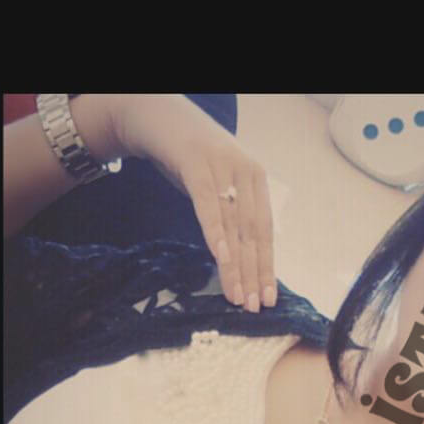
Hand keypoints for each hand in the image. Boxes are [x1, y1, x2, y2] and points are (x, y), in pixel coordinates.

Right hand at [112, 94, 276, 309]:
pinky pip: (207, 203)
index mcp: (256, 180)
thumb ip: (230, 215)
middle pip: (252, 233)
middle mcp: (245, 173)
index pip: (265, 232)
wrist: (156, 116)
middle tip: (253, 306)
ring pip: (232, 225)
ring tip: (236, 295)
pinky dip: (214, 232)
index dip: (266, 267)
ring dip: (235, 264)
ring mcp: (222, 166)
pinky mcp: (196, 163)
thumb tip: (240, 257)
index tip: (267, 298)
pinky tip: (219, 257)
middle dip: (253, 273)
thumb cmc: (188, 158)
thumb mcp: (217, 186)